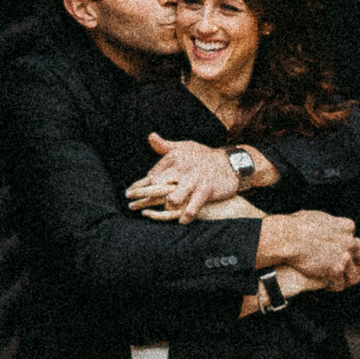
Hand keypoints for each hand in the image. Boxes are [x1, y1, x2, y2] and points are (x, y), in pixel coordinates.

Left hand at [126, 134, 240, 221]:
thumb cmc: (203, 157)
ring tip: (161, 212)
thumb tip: (151, 137)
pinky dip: (185, 217)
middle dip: (142, 197)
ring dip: (166, 207)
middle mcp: (182, 167)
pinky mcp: (206, 190)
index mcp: (175, 157)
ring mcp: (194, 180)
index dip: (139, 185)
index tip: (129, 193)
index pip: (152, 174)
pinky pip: (192, 208)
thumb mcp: (185, 148)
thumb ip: (166, 146)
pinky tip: (181, 221)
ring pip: (173, 198)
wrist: (230, 163)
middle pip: (157, 186)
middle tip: (131, 206)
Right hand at [261, 209, 359, 291]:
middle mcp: (350, 242)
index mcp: (347, 226)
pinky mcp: (336, 270)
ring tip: (334, 280)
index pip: (357, 241)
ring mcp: (344, 257)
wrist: (288, 238)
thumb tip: (327, 225)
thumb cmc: (296, 226)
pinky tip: (325, 284)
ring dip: (345, 278)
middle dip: (355, 263)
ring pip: (355, 275)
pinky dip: (332, 285)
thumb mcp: (318, 217)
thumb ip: (329, 224)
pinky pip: (339, 284)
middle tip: (343, 268)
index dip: (347, 249)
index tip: (339, 253)